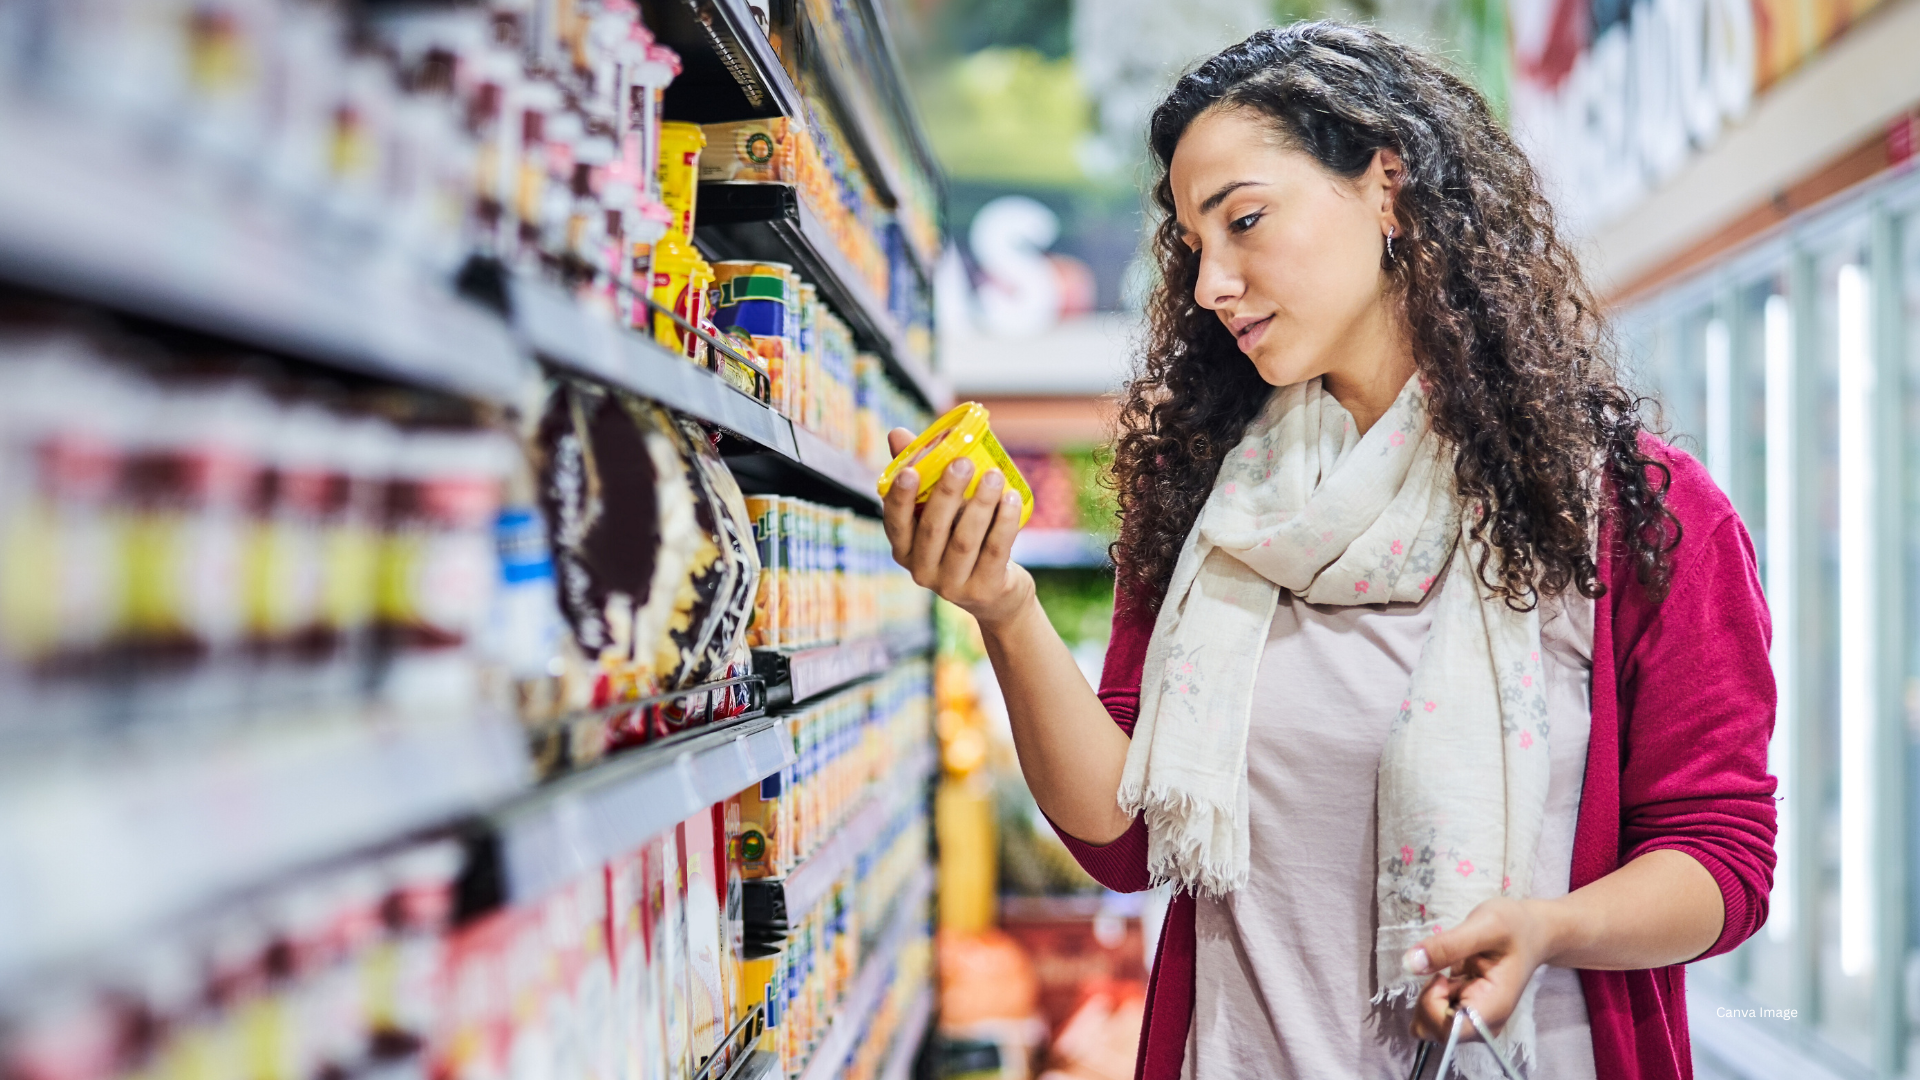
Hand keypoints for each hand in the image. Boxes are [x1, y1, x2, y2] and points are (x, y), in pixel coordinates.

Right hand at [880, 426, 1033, 629]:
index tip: (909, 471)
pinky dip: (1004, 523)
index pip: (895, 523)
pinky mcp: (984, 590)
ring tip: (994, 475)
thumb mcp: (940, 510)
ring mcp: (952, 585)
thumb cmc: (961, 539)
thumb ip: (920, 472)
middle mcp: (922, 571)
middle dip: (947, 493)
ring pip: (965, 541)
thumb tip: (897, 433)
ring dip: (980, 505)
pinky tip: (1012, 498)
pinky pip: (994, 552)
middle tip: (962, 462)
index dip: (900, 498)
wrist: (997, 593)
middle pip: (933, 529)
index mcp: (905, 549)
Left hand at [1404, 896, 1559, 1042]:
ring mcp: (1473, 1020)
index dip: (1431, 1006)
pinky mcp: (1464, 1012)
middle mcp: (1483, 1024)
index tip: (1440, 976)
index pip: (1448, 1031)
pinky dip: (1433, 992)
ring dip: (1429, 995)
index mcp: (1492, 1009)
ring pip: (1429, 1023)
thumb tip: (1410, 963)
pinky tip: (1451, 975)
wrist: (1531, 932)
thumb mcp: (1483, 926)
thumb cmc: (1514, 928)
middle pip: (1434, 1031)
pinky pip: (1433, 1012)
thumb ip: (1447, 945)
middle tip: (1444, 971)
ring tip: (1450, 971)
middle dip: (1428, 999)